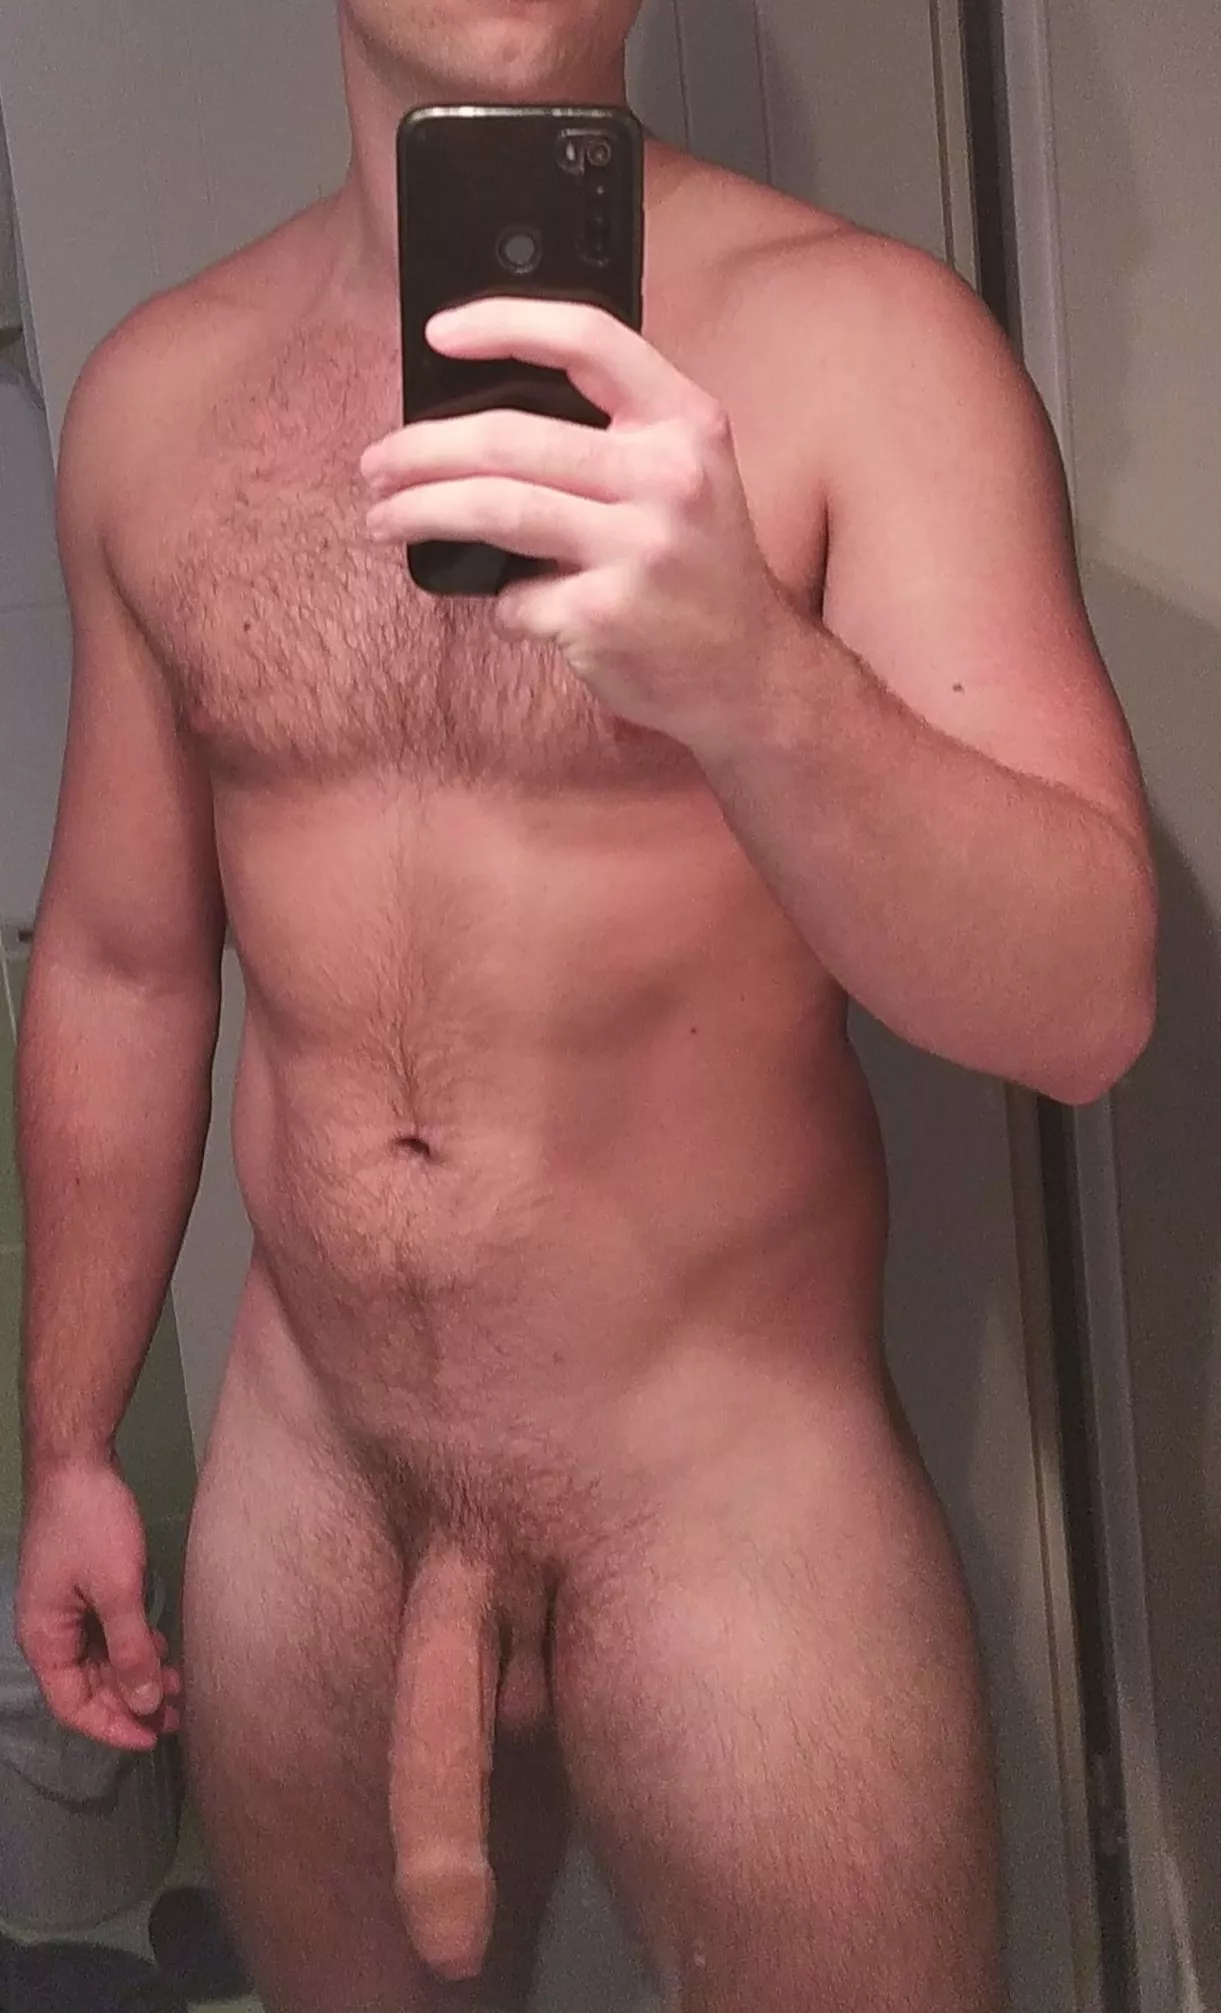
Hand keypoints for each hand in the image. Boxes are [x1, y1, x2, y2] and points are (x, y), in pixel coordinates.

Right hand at [15, 1458, 181, 1751]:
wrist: (77, 1462)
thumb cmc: (91, 1525)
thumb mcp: (117, 1589)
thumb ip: (131, 1649)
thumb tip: (146, 1703)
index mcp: (46, 1640)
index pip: (74, 1706)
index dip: (113, 1727)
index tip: (153, 1737)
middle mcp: (50, 1632)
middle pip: (88, 1687)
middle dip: (131, 1703)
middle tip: (178, 1714)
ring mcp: (65, 1609)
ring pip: (101, 1661)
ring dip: (137, 1674)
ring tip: (180, 1687)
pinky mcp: (83, 1588)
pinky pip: (106, 1633)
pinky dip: (133, 1645)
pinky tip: (162, 1647)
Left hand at [360, 299, 800, 749]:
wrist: (750, 672)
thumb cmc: (697, 568)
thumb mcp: (687, 476)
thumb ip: (615, 435)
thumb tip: (480, 417)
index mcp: (686, 423)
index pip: (588, 340)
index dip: (504, 324)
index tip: (441, 334)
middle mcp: (668, 479)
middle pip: (511, 437)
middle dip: (421, 449)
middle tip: (377, 464)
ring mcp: (638, 551)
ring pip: (495, 510)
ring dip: (420, 512)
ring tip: (383, 519)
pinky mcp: (606, 618)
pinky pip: (515, 598)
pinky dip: (502, 604)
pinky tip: (515, 607)